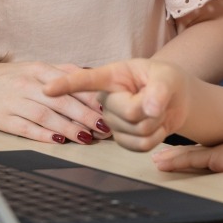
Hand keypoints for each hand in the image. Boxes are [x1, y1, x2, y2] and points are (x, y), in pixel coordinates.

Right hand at [0, 59, 109, 144]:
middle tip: (103, 127)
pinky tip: (58, 141)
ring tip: (86, 137)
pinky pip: (26, 128)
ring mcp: (13, 102)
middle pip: (60, 101)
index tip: (108, 108)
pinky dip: (43, 135)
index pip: (69, 83)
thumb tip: (93, 79)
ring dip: (68, 128)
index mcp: (38, 69)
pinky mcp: (2, 119)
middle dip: (85, 115)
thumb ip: (63, 73)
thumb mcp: (36, 67)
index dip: (90, 97)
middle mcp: (26, 85)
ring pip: (45, 116)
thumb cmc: (11, 77)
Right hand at [44, 59, 190, 151]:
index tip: (48, 89)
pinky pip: (139, 146)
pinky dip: (156, 138)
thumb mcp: (166, 77)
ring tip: (155, 111)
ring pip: (134, 132)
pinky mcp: (121, 139)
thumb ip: (159, 90)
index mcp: (112, 77)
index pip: (85, 81)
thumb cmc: (166, 80)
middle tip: (157, 99)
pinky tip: (155, 127)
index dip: (66, 84)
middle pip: (124, 113)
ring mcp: (111, 121)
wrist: (175, 99)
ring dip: (154, 124)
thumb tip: (150, 108)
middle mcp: (106, 100)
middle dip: (149, 110)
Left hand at [151, 125, 222, 175]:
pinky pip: (191, 160)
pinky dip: (175, 162)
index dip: (191, 155)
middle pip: (194, 154)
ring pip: (187, 156)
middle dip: (175, 156)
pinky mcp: (218, 158)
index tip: (178, 156)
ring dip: (170, 159)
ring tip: (154, 161)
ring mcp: (219, 153)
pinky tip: (161, 163)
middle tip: (158, 157)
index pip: (207, 154)